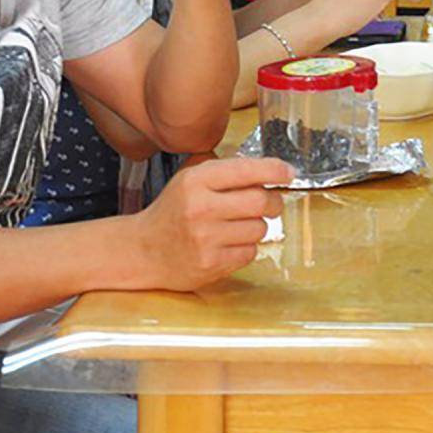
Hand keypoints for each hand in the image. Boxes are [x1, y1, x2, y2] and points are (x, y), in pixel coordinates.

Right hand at [138, 156, 289, 290]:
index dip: (274, 170)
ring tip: (239, 226)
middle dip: (273, 202)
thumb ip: (224, 170)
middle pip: (260, 201)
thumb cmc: (173, 211)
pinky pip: (250, 252)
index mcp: (196, 181)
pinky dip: (246, 247)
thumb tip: (270, 168)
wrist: (143, 250)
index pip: (246, 170)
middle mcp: (200, 208)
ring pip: (259, 229)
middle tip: (271, 203)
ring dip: (258, 227)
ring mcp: (205, 238)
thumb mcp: (189, 179)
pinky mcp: (210, 264)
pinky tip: (229, 243)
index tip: (289, 172)